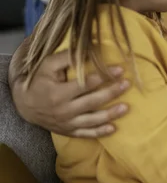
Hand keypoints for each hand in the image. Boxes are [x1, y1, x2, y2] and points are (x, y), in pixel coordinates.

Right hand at [11, 50, 129, 137]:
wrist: (24, 104)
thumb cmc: (39, 80)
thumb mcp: (48, 65)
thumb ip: (68, 57)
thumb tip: (91, 49)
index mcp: (58, 93)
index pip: (86, 84)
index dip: (104, 76)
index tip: (120, 69)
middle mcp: (63, 111)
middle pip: (92, 102)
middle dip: (111, 93)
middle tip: (127, 84)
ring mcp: (66, 123)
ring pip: (91, 120)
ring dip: (110, 114)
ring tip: (126, 107)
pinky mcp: (68, 131)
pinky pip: (85, 134)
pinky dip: (99, 133)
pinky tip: (113, 128)